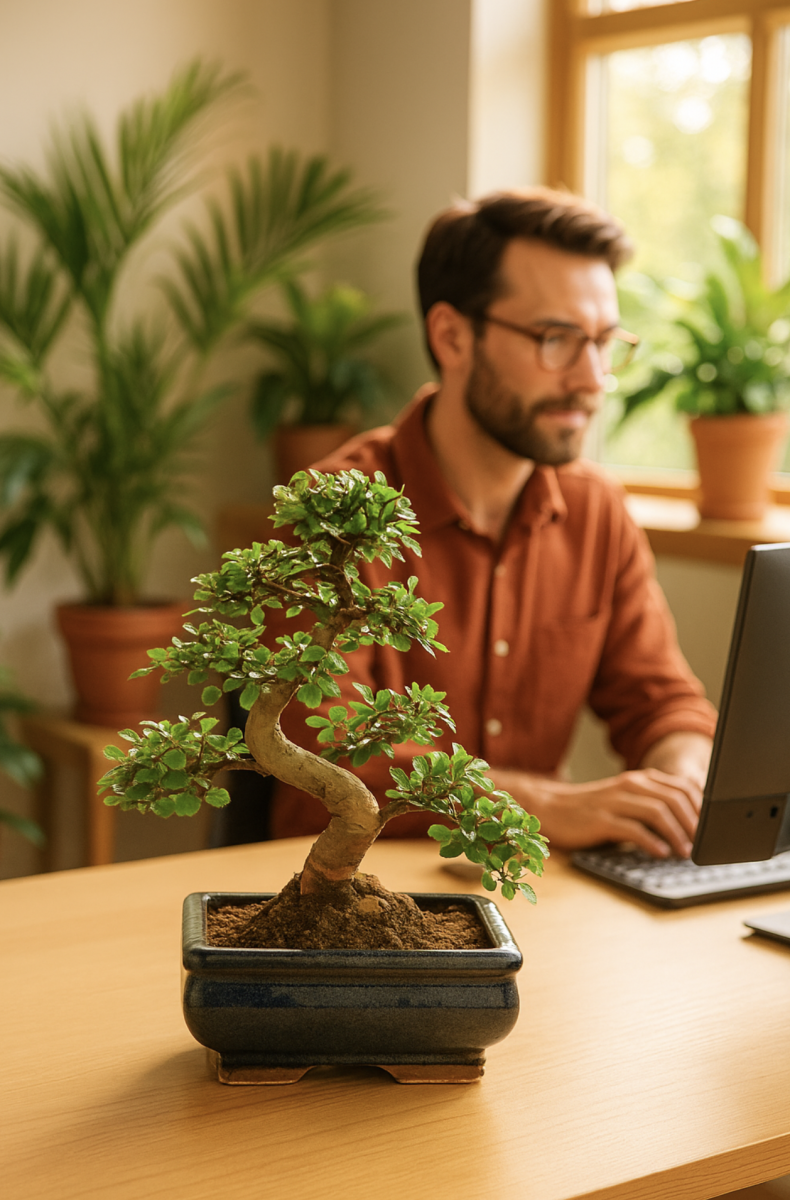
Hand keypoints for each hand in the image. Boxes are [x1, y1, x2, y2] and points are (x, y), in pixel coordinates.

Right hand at [488, 767, 702, 857]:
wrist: (551, 808)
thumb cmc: (592, 810)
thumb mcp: (626, 803)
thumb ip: (652, 808)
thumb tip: (689, 826)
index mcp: (639, 780)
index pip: (681, 787)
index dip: (701, 808)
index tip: (712, 828)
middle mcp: (629, 785)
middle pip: (674, 798)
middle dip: (694, 822)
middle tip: (703, 843)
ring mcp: (614, 801)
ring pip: (656, 811)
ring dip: (677, 832)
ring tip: (686, 852)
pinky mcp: (600, 819)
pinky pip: (631, 828)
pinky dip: (650, 841)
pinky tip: (660, 852)